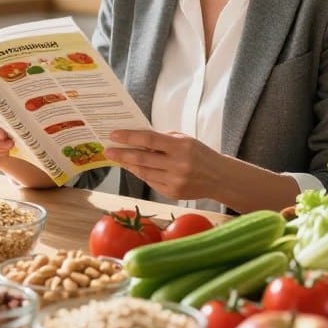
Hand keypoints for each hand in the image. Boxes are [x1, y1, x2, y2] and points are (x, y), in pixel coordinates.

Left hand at [105, 129, 224, 200]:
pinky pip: (151, 182)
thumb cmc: (200, 154)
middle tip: (108, 150)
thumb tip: (137, 139)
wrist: (220, 177)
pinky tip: (135, 168)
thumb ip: (162, 139)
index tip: (114, 135)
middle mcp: (177, 165)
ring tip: (119, 158)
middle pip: (142, 158)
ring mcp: (175, 181)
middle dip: (122, 154)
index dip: (129, 137)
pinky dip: (142, 174)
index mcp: (181, 146)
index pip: (148, 139)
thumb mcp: (185, 140)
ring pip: (143, 172)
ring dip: (129, 165)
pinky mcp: (172, 193)